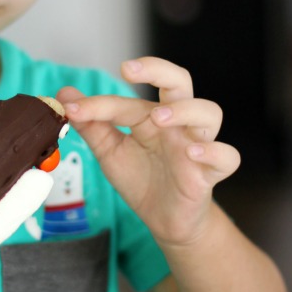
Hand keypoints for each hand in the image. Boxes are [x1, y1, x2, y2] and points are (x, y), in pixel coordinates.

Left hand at [57, 56, 239, 246]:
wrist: (164, 221)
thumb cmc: (142, 179)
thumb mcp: (110, 152)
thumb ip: (91, 125)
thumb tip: (65, 94)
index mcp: (152, 116)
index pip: (129, 100)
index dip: (99, 103)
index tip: (72, 109)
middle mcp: (177, 124)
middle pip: (180, 82)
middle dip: (158, 70)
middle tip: (129, 70)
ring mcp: (196, 146)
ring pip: (209, 113)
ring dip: (185, 110)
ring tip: (159, 118)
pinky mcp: (209, 174)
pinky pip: (227, 157)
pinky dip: (214, 152)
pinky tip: (193, 153)